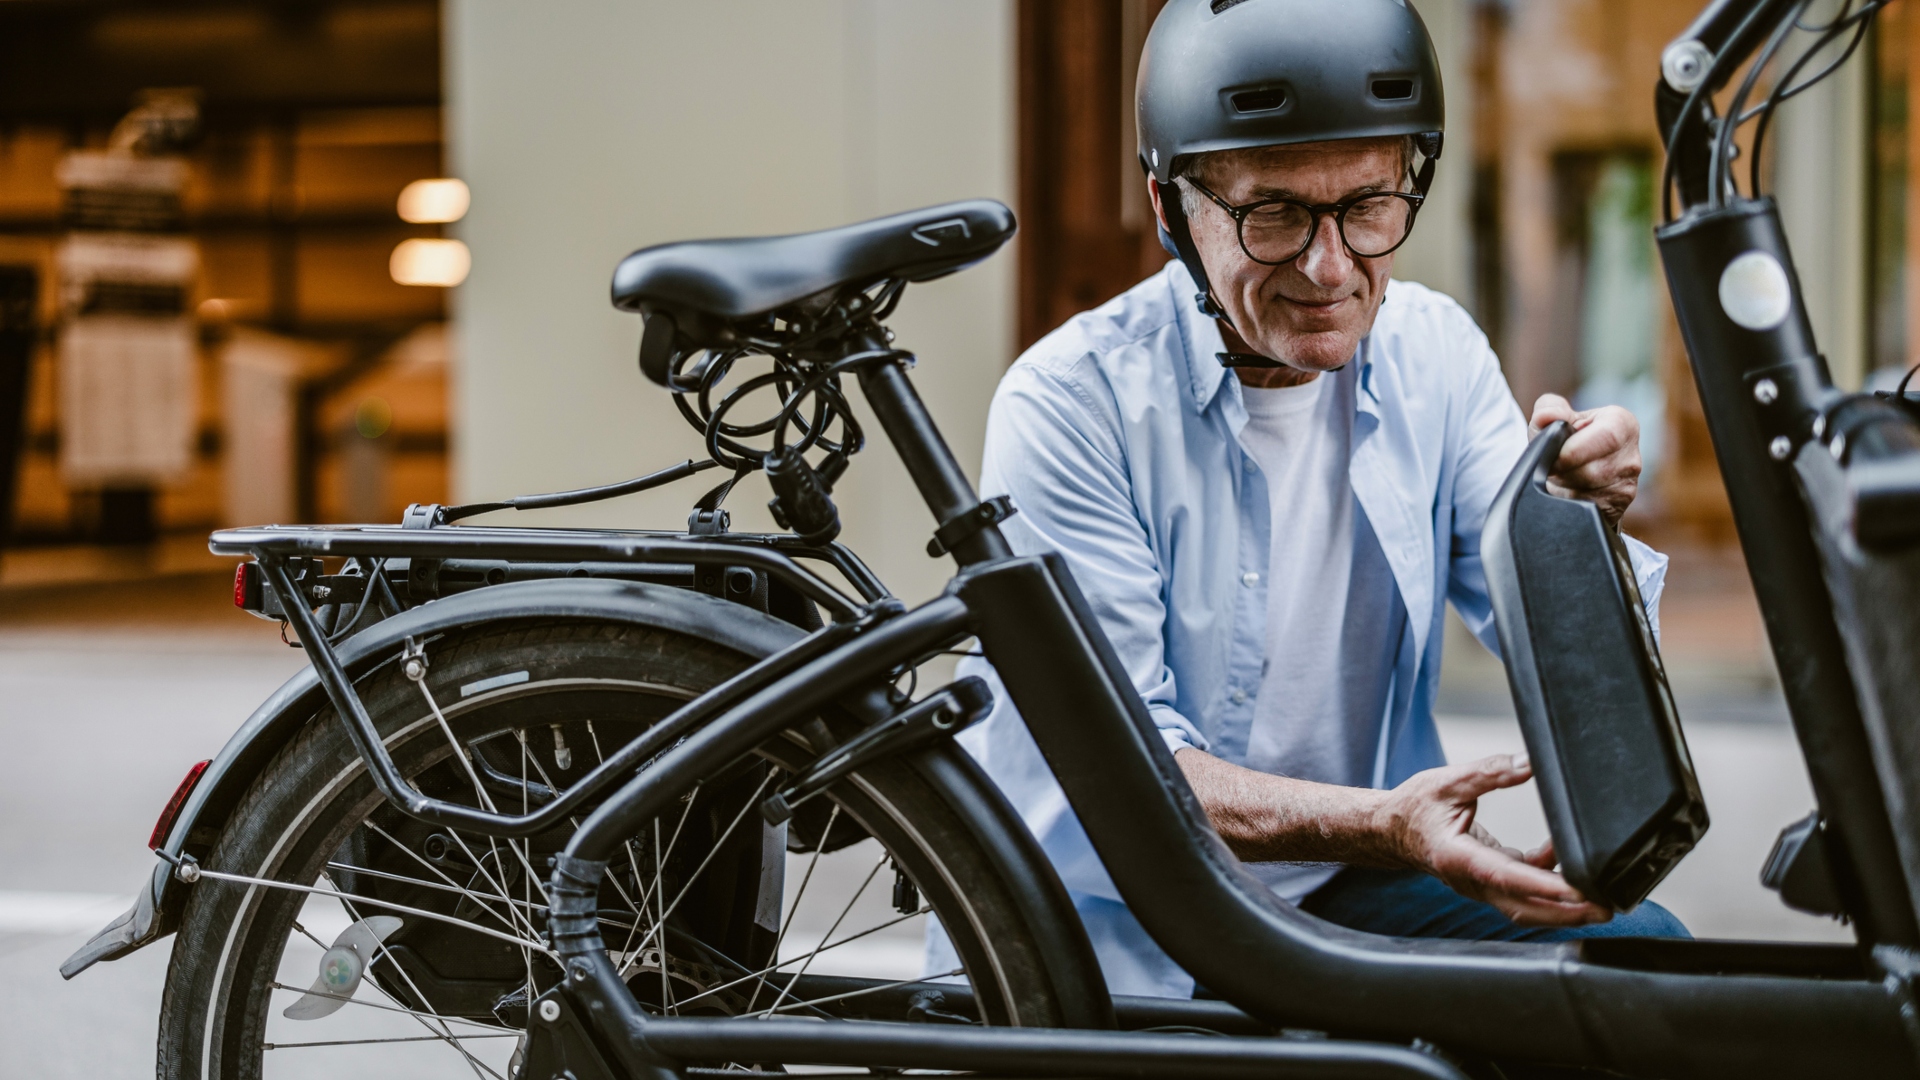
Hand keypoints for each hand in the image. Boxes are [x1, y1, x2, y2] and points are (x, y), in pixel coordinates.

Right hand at [1372, 754, 1611, 926]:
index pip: (1507, 877)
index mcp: (1458, 857)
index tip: (1578, 890)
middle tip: (1606, 907)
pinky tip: (1562, 855)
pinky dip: (1549, 880)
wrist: (1389, 829)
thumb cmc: (1414, 807)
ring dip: (1564, 906)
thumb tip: (1530, 762)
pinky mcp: (1489, 882)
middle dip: (1567, 912)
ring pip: (1527, 907)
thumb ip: (1490, 773)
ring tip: (1601, 895)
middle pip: (1525, 909)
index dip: (1545, 886)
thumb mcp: (1447, 782)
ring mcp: (1480, 886)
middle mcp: (1471, 880)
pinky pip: (1524, 889)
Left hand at [1529, 394, 1640, 524]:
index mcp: (1622, 424)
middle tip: (1550, 469)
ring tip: (1559, 478)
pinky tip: (1566, 492)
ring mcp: (1628, 484)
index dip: (1574, 449)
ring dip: (1565, 488)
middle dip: (1564, 472)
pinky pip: (1589, 510)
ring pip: (1590, 492)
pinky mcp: (1618, 507)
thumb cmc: (1565, 440)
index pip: (1606, 436)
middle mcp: (1631, 455)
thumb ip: (1548, 409)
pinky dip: (1570, 503)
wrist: (1573, 471)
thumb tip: (1549, 416)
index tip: (1552, 456)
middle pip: (1595, 470)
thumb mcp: (1553, 418)